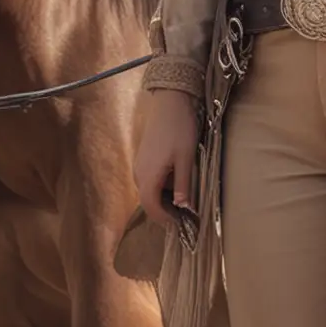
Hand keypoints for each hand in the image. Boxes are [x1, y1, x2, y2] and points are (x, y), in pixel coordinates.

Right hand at [133, 87, 200, 230]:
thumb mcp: (186, 159)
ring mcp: (140, 165)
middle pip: (149, 201)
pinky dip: (162, 187)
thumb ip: (183, 185)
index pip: (152, 208)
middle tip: (186, 217)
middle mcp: (139, 173)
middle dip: (165, 212)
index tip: (182, 224)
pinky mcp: (144, 158)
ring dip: (164, 199)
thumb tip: (184, 208)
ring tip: (185, 201)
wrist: (171, 102)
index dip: (165, 219)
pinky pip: (150, 180)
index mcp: (148, 176)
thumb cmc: (180, 129)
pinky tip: (178, 183)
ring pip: (150, 191)